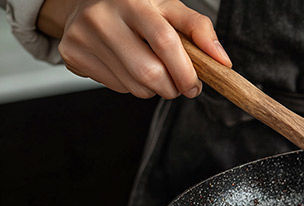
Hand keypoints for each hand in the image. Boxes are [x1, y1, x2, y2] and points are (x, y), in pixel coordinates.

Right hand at [37, 0, 231, 98]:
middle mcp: (103, 17)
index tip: (195, 85)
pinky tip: (128, 66)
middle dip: (172, 87)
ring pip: (134, 86)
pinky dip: (131, 86)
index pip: (165, 42)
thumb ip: (199, 29)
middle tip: (179, 85)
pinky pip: (116, 87)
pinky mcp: (71, 54)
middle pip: (149, 72)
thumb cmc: (138, 8)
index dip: (185, 71)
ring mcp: (83, 36)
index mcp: (133, 2)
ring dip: (153, 89)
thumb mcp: (169, 8)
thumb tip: (222, 61)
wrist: (89, 3)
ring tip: (153, 71)